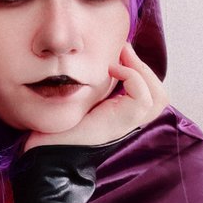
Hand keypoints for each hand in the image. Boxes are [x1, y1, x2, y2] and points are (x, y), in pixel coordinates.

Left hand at [24, 42, 167, 150]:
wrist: (43, 153)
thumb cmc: (53, 127)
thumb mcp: (75, 100)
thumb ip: (88, 85)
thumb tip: (94, 58)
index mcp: (118, 116)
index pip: (150, 94)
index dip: (142, 70)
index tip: (122, 52)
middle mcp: (126, 122)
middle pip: (159, 96)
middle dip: (145, 68)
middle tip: (125, 50)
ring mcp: (123, 125)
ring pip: (157, 98)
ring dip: (142, 72)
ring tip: (120, 58)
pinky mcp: (117, 125)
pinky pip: (142, 100)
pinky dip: (132, 78)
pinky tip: (112, 70)